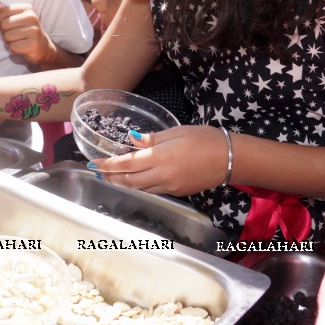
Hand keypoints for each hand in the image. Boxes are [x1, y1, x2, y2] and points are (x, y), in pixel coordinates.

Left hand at [0, 1, 53, 65]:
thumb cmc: (26, 31)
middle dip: (4, 32)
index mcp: (27, 8)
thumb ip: (3, 11)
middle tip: (11, 35)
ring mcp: (34, 31)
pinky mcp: (33, 44)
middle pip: (4, 24)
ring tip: (17, 41)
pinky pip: (13, 47)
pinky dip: (13, 49)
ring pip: (7, 36)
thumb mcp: (15, 18)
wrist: (43, 47)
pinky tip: (21, 47)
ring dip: (8, 42)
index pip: (4, 10)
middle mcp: (32, 17)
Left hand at [93, 125, 227, 194]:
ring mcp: (170, 187)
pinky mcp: (178, 192)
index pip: (126, 164)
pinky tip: (134, 180)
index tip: (94, 163)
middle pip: (129, 181)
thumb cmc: (205, 139)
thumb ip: (152, 139)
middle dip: (111, 177)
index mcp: (160, 158)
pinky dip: (138, 186)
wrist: (231, 159)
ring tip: (110, 177)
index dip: (108, 165)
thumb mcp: (176, 132)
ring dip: (122, 183)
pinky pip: (152, 190)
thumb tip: (131, 140)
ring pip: (139, 188)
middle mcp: (162, 176)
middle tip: (97, 172)